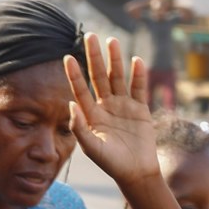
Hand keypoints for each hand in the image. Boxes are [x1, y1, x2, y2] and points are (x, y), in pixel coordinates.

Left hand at [64, 36, 159, 184]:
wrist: (136, 173)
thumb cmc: (111, 163)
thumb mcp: (91, 148)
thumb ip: (80, 127)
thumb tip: (70, 103)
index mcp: (91, 114)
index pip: (80, 89)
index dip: (75, 74)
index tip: (68, 56)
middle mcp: (106, 106)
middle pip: (99, 77)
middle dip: (95, 57)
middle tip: (91, 36)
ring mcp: (123, 106)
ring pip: (118, 78)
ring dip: (115, 60)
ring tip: (112, 41)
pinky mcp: (140, 109)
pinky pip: (138, 89)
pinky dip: (138, 75)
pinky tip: (136, 60)